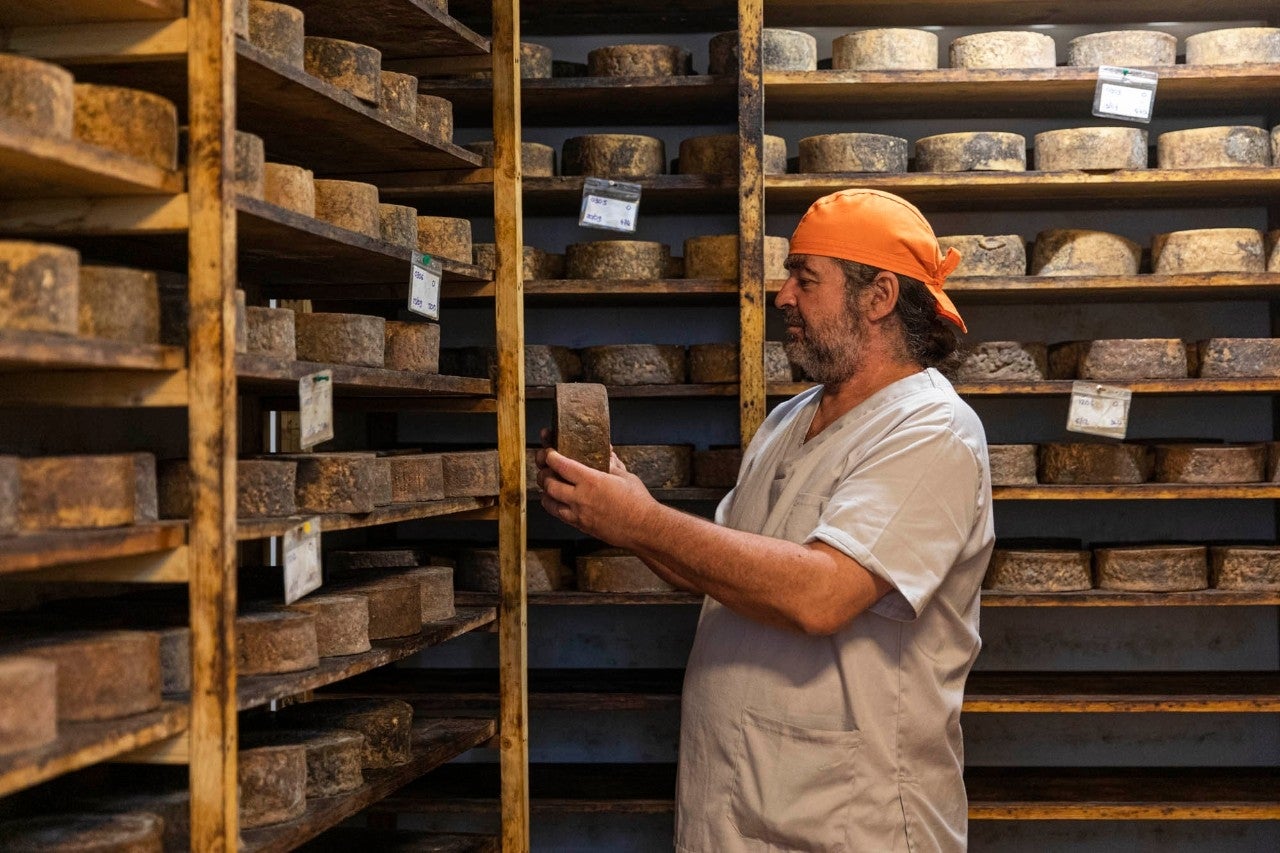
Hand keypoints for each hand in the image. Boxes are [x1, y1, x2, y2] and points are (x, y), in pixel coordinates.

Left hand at [537, 447, 655, 546]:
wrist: (644, 528)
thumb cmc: (638, 502)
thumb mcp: (625, 476)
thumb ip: (612, 464)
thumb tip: (607, 453)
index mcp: (591, 481)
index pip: (561, 465)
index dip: (550, 456)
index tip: (548, 452)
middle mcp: (580, 498)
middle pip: (549, 484)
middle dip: (543, 473)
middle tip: (545, 468)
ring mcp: (579, 514)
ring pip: (549, 502)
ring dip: (545, 492)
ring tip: (547, 485)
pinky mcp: (581, 526)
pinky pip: (559, 515)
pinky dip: (554, 506)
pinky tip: (558, 501)